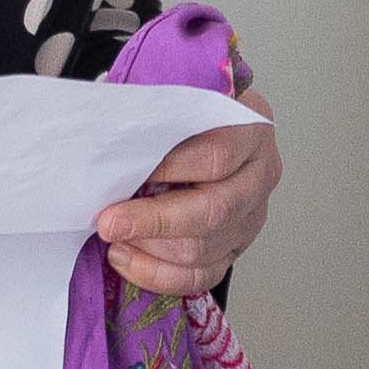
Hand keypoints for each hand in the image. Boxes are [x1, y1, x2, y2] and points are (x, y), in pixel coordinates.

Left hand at [99, 65, 279, 298]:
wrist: (210, 128)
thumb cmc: (187, 112)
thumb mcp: (179, 92)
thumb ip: (156, 109)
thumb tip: (108, 130)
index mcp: (252, 129)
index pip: (217, 155)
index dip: (170, 168)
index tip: (126, 172)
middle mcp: (260, 175)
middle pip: (214, 210)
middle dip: (153, 220)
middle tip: (108, 221)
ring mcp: (251, 216)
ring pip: (204, 249)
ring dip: (150, 249)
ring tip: (113, 237)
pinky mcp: (235, 247)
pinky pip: (201, 275)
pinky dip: (158, 274)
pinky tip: (127, 257)